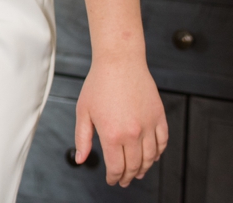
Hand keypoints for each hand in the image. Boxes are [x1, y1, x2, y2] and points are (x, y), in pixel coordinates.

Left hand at [75, 57, 167, 185]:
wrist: (119, 63)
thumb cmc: (98, 84)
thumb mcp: (83, 112)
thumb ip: (82, 138)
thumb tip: (81, 159)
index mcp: (112, 134)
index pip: (116, 167)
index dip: (114, 177)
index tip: (112, 181)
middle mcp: (133, 134)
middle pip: (134, 165)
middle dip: (128, 176)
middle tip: (124, 180)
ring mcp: (149, 126)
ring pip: (150, 157)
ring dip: (144, 168)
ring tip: (137, 172)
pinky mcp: (159, 117)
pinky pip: (162, 142)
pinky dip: (158, 153)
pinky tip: (152, 156)